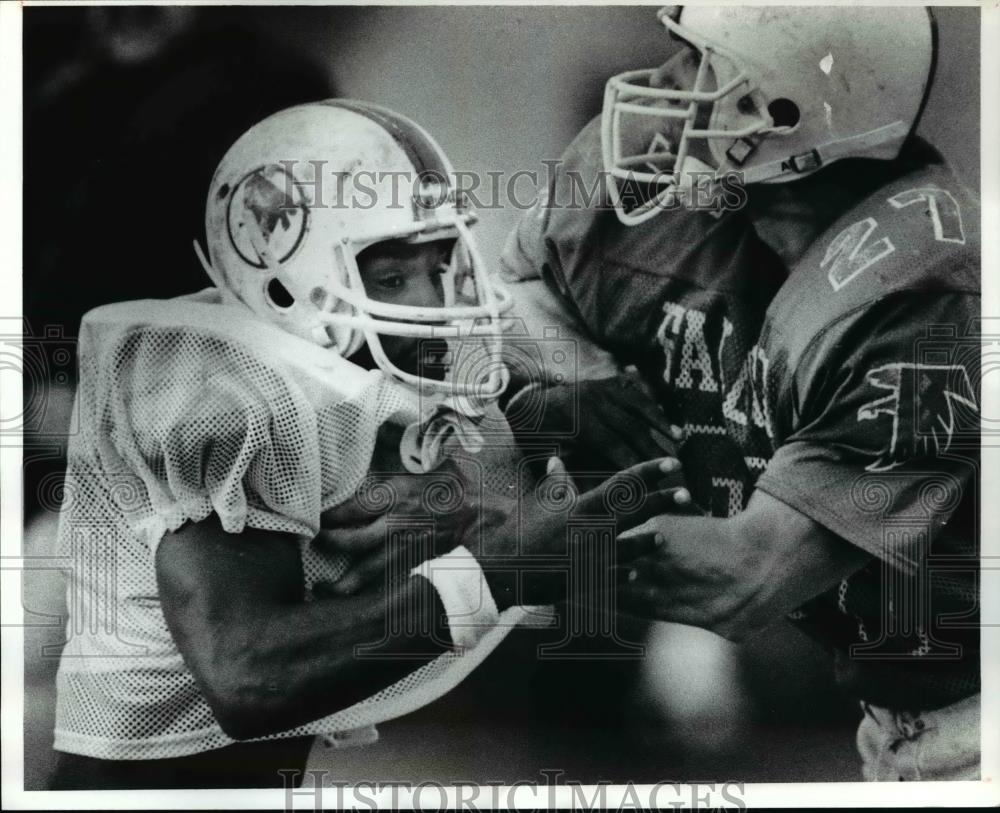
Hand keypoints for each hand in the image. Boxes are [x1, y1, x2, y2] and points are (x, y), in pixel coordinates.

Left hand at [314, 463, 477, 594]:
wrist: (482, 519)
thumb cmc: (456, 487)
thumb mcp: (431, 460)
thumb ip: (405, 451)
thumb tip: (382, 431)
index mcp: (397, 495)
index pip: (353, 508)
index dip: (331, 516)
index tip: (318, 518)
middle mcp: (396, 524)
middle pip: (353, 542)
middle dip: (329, 544)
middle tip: (315, 544)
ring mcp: (404, 549)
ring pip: (366, 571)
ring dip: (342, 582)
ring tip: (321, 588)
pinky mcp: (413, 565)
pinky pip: (383, 581)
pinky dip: (366, 590)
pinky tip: (351, 596)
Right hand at [472, 455, 692, 607]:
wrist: (503, 569)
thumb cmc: (517, 531)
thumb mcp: (537, 502)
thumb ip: (554, 483)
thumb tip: (556, 461)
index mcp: (582, 506)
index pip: (624, 482)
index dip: (650, 471)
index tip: (672, 462)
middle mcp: (593, 529)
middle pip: (636, 511)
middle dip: (663, 500)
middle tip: (687, 494)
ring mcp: (593, 556)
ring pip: (631, 547)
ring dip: (647, 542)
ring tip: (662, 538)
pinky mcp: (587, 578)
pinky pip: (613, 577)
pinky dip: (625, 573)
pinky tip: (637, 574)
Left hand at [506, 370, 680, 478]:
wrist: (525, 403)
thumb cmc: (535, 439)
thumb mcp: (546, 456)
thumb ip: (572, 473)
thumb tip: (594, 494)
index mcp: (578, 422)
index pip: (616, 447)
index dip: (636, 466)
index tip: (653, 484)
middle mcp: (593, 401)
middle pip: (633, 428)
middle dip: (656, 449)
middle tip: (676, 469)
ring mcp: (601, 387)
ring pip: (639, 405)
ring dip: (661, 422)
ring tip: (681, 439)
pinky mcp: (606, 381)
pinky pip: (635, 391)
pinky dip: (653, 405)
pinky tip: (668, 419)